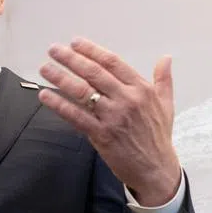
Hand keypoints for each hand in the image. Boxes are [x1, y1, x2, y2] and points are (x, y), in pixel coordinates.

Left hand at [38, 38, 180, 206]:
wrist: (156, 169)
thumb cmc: (158, 137)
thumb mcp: (166, 104)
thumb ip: (163, 79)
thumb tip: (166, 58)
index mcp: (141, 89)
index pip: (112, 63)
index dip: (92, 51)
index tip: (75, 43)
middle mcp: (126, 100)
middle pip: (94, 73)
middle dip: (71, 59)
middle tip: (54, 50)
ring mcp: (113, 117)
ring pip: (82, 92)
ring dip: (61, 78)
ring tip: (45, 69)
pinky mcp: (101, 135)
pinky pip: (76, 116)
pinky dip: (59, 104)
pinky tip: (46, 95)